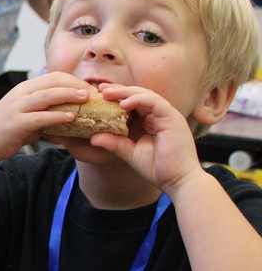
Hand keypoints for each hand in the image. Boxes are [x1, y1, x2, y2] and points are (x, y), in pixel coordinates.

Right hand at [0, 71, 92, 161]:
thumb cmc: (7, 129)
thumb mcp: (27, 115)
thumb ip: (46, 113)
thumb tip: (69, 117)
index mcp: (24, 89)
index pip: (53, 76)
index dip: (73, 80)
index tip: (89, 88)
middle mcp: (21, 94)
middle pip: (53, 82)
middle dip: (75, 85)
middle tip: (92, 92)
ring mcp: (18, 107)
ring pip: (48, 96)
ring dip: (69, 95)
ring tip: (86, 99)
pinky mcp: (17, 123)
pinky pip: (41, 117)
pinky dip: (57, 116)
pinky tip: (71, 117)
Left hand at [88, 84, 202, 195]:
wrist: (178, 181)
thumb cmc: (158, 169)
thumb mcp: (130, 153)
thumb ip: (114, 143)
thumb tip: (92, 138)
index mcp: (152, 121)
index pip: (134, 103)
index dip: (117, 97)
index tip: (99, 95)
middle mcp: (160, 115)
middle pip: (138, 95)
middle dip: (119, 90)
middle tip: (100, 89)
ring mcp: (168, 115)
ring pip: (146, 95)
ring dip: (125, 92)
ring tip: (107, 93)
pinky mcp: (173, 118)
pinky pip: (155, 102)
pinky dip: (139, 100)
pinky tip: (123, 104)